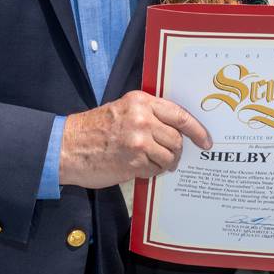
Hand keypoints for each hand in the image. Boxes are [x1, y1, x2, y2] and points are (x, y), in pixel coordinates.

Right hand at [59, 90, 211, 188]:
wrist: (67, 146)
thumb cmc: (94, 129)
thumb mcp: (123, 109)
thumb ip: (149, 114)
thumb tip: (176, 130)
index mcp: (141, 102)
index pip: (179, 115)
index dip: (197, 129)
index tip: (206, 140)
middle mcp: (142, 118)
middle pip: (177, 138)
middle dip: (177, 150)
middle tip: (172, 157)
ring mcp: (138, 141)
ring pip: (169, 156)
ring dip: (166, 163)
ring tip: (154, 163)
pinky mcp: (132, 162)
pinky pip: (155, 169)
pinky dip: (152, 172)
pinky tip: (140, 168)